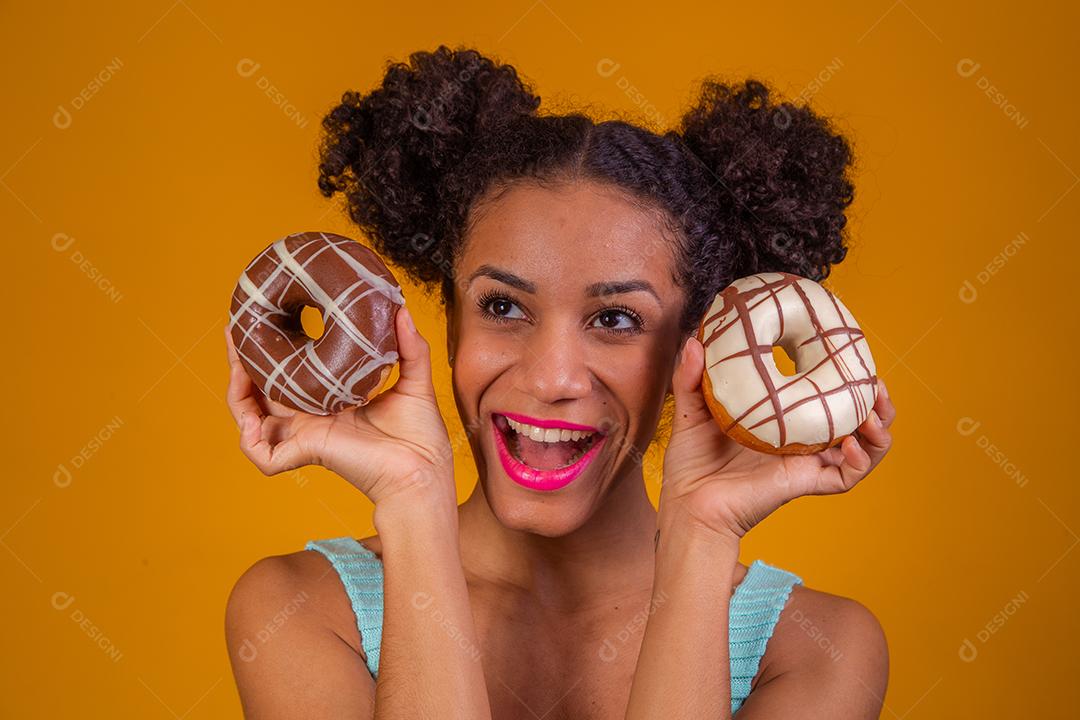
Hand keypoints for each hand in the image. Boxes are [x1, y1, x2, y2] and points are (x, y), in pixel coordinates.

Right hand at [225, 305, 453, 505]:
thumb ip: (410, 346)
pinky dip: (249, 438)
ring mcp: (305, 436)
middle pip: (261, 391)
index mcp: (330, 399)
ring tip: (236, 364)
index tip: (263, 319)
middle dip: (243, 363)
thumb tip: (402, 309)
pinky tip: (250, 416)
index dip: (273, 350)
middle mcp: (311, 417)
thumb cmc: (420, 435)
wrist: (424, 469)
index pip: (290, 373)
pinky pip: (262, 454)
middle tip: (235, 333)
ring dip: (237, 392)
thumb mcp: (414, 380)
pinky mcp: (305, 453)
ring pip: (251, 418)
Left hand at [658, 335, 894, 539]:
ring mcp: (806, 463)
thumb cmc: (691, 465)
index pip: (823, 398)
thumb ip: (692, 378)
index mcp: (781, 422)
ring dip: (878, 428)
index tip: (848, 355)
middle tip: (877, 383)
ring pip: (863, 448)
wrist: (689, 505)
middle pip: (854, 421)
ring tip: (876, 409)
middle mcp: (801, 441)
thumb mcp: (691, 412)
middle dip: (874, 402)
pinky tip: (851, 442)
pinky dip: (861, 460)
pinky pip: (846, 476)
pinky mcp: (805, 483)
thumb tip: (694, 343)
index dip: (842, 380)